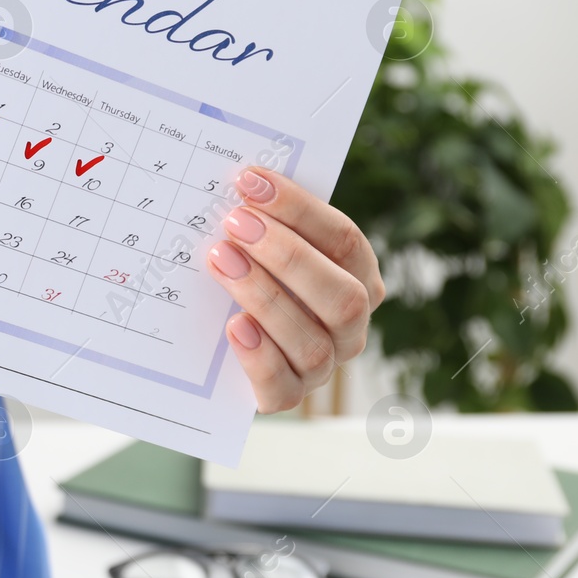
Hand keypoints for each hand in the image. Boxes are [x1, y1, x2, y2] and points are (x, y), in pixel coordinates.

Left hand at [206, 166, 383, 413]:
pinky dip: (260, 357)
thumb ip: (264, 219)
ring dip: (265, 297)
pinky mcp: (285, 397)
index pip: (344, 241)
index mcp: (357, 278)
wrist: (221, 349)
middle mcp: (349, 326)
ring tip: (221, 261)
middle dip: (287, 255)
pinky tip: (234, 327)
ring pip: (313, 341)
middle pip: (341, 294)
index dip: (299, 209)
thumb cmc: (249, 276)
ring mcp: (322, 366)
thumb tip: (239, 180)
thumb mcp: (261, 247)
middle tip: (235, 223)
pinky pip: (282, 387)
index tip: (250, 182)